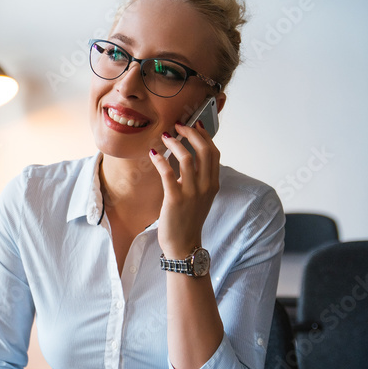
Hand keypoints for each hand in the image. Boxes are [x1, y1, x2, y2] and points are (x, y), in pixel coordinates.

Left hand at [149, 120, 220, 257]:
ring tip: (165, 137)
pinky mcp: (175, 199)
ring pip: (187, 158)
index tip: (194, 124)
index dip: (204, 135)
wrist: (183, 244)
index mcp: (213, 184)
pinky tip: (153, 154)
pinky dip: (160, 160)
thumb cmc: (188, 219)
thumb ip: (199, 178)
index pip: (214, 152)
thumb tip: (191, 156)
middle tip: (178, 126)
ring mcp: (192, 193)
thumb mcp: (201, 196)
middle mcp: (206, 186)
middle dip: (191, 133)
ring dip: (175, 143)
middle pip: (204, 150)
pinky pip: (168, 173)